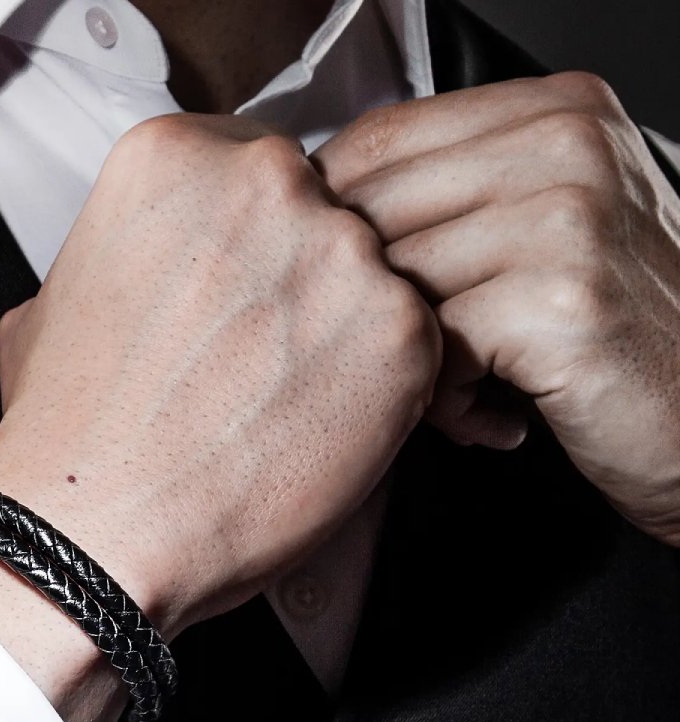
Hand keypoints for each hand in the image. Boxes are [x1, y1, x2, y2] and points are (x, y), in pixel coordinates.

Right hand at [0, 113, 439, 638]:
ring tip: (276, 406)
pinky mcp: (399, 331)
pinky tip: (311, 430)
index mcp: (172, 157)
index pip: (250, 174)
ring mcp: (340, 252)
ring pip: (368, 280)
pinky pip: (409, 346)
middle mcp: (264, 182)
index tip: (237, 291)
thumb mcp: (51, 306)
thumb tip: (146, 269)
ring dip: (338, 336)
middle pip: (317, 214)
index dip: (246, 247)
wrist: (99, 532)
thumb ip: (124, 256)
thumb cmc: (71, 438)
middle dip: (295, 283)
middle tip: (254, 358)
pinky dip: (377, 392)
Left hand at [314, 72, 679, 546]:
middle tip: (394, 354)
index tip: (327, 283)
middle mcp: (567, 144)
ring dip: (398, 359)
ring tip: (452, 392)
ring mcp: (569, 218)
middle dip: (355, 302)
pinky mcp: (561, 300)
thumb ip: (447, 198)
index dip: (327, 222)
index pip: (377, 137)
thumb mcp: (532, 236)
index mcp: (555, 110)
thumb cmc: (604, 335)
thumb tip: (313, 207)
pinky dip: (438, 400)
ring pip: (393, 284)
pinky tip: (482, 416)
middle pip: (372, 211)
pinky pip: (428, 345)